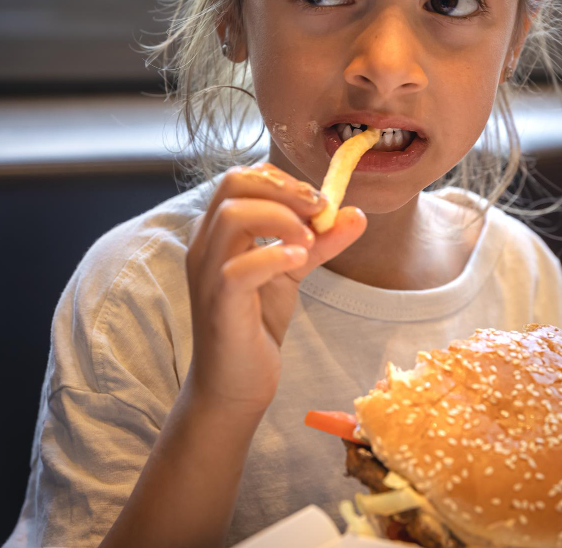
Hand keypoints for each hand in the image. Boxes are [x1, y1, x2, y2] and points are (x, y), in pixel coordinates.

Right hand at [184, 163, 365, 413]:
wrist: (235, 384)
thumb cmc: (255, 323)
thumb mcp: (292, 272)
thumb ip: (320, 242)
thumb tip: (355, 214)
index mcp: (218, 231)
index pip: (243, 177)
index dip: (284, 180)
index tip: (318, 201)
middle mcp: (206, 244)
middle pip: (234, 184)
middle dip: (284, 188)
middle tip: (319, 210)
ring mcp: (208, 273)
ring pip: (233, 217)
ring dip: (282, 218)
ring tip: (309, 242)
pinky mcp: (220, 304)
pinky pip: (239, 269)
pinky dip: (274, 256)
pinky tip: (299, 260)